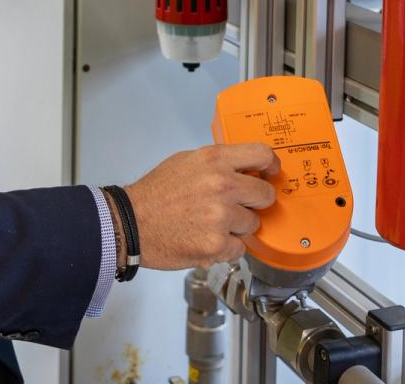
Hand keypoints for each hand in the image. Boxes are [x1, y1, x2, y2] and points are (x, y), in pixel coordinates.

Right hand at [119, 143, 279, 269]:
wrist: (131, 223)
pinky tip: (205, 239)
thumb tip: (245, 169)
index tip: (273, 173)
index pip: (261, 155)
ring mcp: (221, 217)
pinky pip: (238, 248)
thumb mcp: (186, 161)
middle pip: (265, 195)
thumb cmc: (156, 193)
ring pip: (252, 225)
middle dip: (255, 203)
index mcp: (215, 160)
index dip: (272, 165)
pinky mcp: (217, 245)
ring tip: (211, 224)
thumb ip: (218, 163)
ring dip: (237, 227)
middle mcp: (222, 185)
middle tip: (239, 206)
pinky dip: (225, 247)